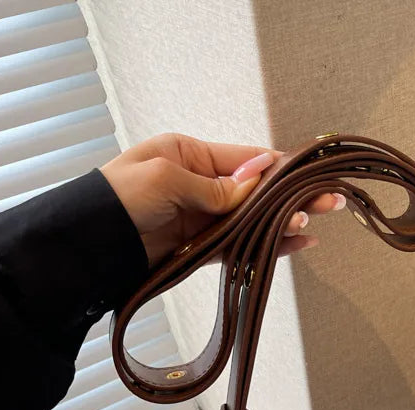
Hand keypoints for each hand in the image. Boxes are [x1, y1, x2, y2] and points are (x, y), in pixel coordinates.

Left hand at [100, 133, 344, 264]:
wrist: (86, 249)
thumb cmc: (117, 200)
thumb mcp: (166, 179)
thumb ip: (216, 185)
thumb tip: (259, 177)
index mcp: (189, 154)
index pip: (245, 160)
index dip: (279, 169)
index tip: (311, 175)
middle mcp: (200, 184)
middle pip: (256, 191)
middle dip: (291, 197)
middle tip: (328, 202)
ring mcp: (203, 218)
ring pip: (254, 221)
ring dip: (283, 223)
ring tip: (312, 224)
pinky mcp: (201, 249)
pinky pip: (241, 246)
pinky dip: (267, 246)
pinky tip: (294, 244)